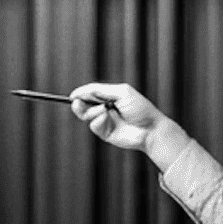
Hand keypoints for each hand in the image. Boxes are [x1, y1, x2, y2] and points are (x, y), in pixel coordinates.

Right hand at [68, 82, 190, 168]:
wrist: (150, 129)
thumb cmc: (140, 108)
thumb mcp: (121, 92)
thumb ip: (101, 90)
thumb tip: (83, 91)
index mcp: (109, 96)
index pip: (90, 93)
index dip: (80, 94)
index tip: (73, 95)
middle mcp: (105, 108)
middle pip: (84, 105)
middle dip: (79, 103)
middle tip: (77, 102)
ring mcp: (105, 121)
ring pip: (86, 115)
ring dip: (91, 111)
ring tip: (103, 110)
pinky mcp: (105, 133)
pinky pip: (93, 125)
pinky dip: (97, 120)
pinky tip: (106, 118)